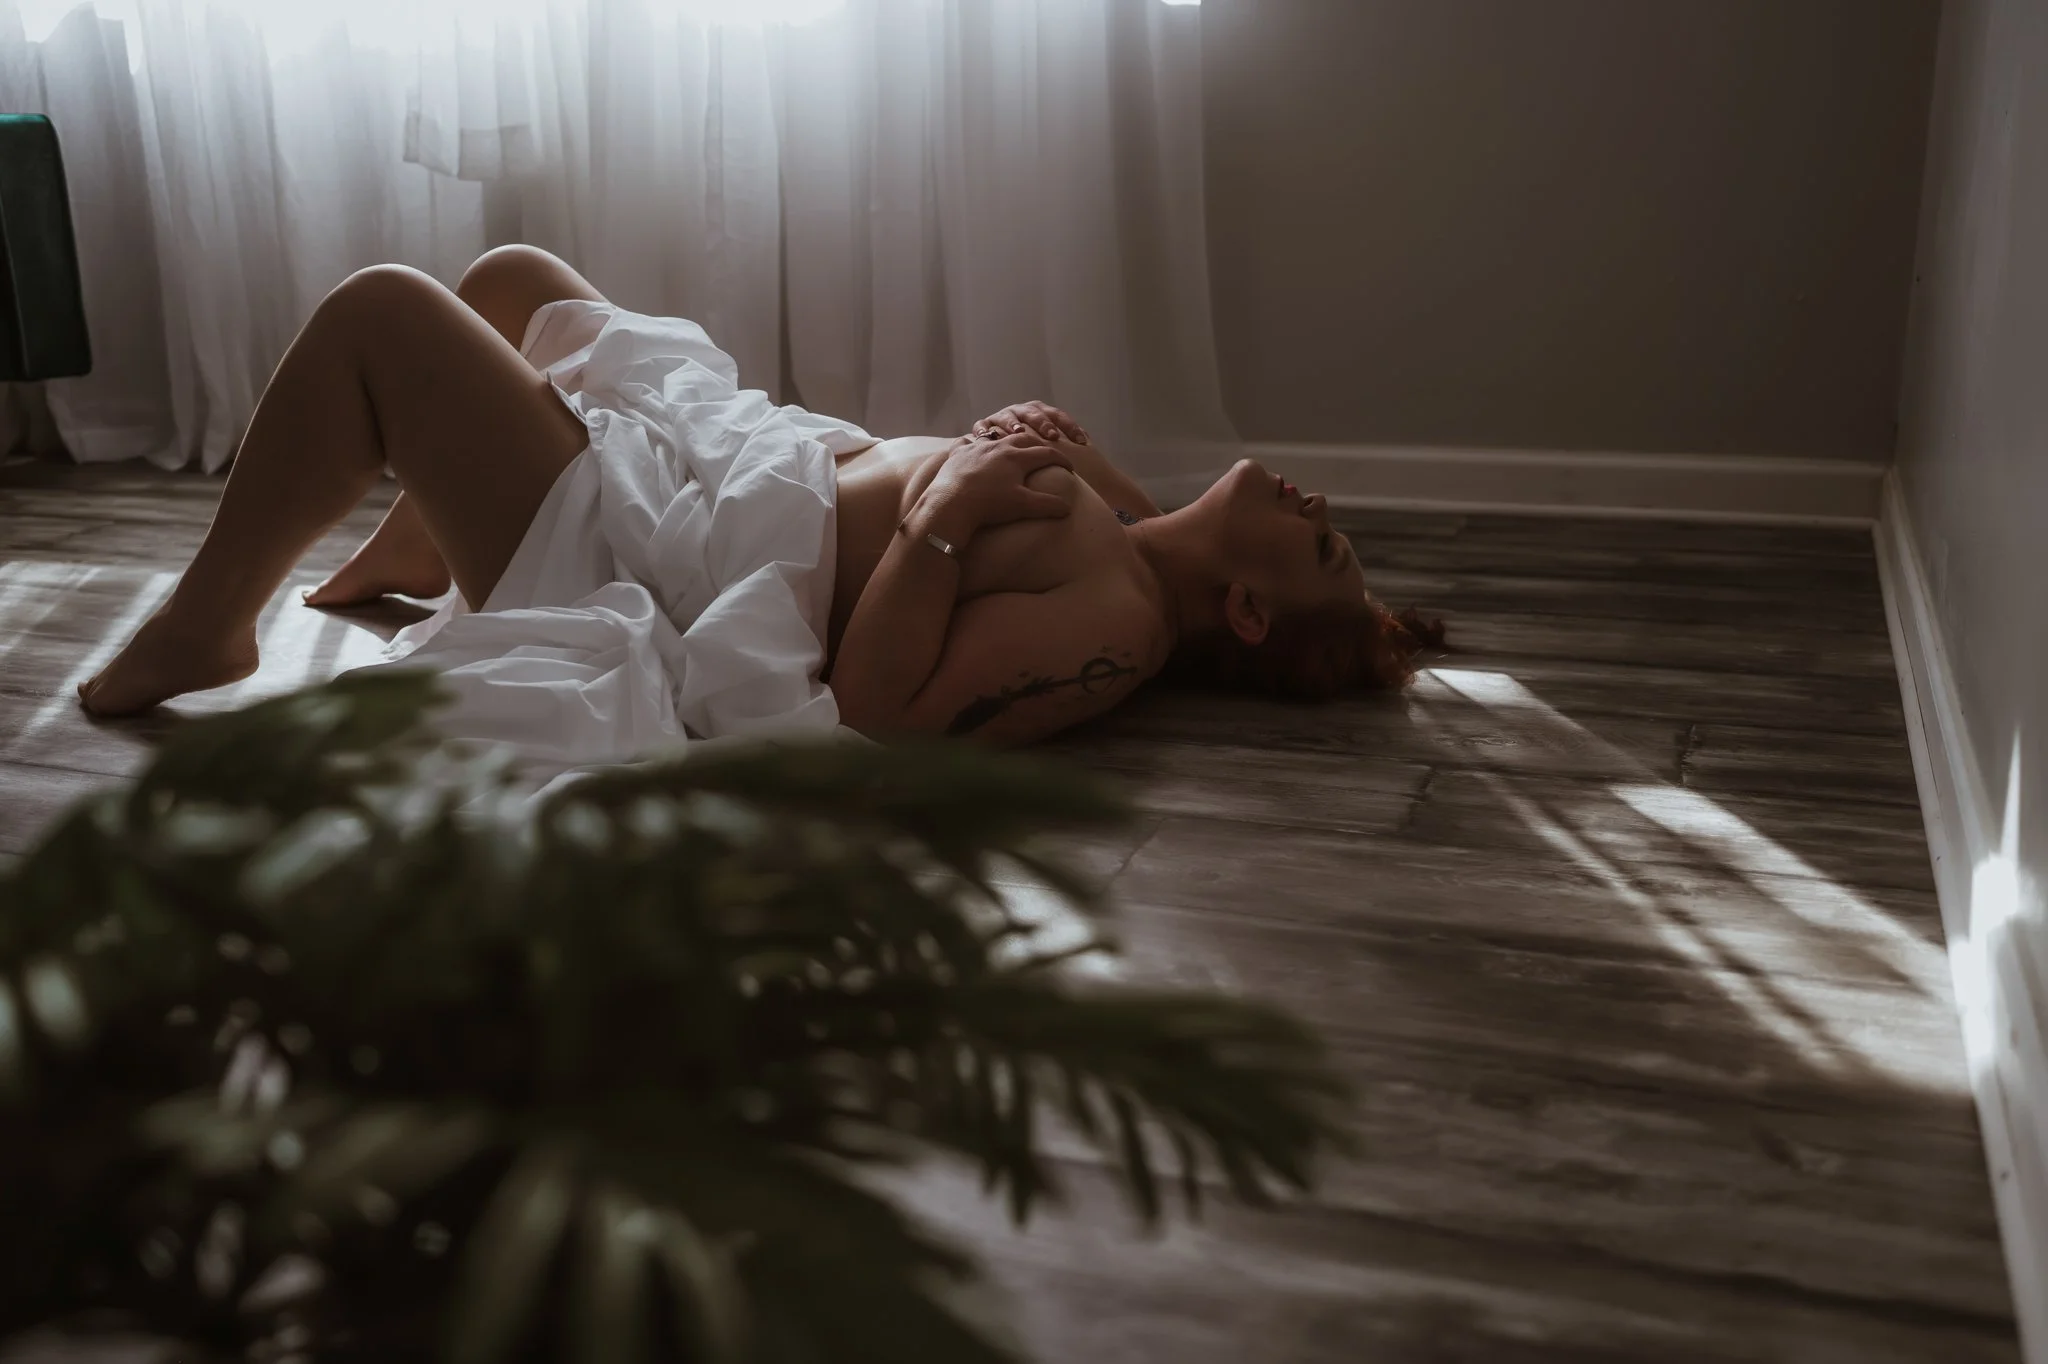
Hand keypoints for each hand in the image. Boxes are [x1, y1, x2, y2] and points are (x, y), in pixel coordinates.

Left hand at [911, 431, 1072, 542]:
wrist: (951, 503)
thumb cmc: (989, 504)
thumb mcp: (1022, 506)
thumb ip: (1047, 504)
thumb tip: (1067, 507)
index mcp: (1017, 457)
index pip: (1046, 453)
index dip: (1061, 459)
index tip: (1070, 467)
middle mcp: (999, 446)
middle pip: (1024, 439)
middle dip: (1038, 445)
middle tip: (1045, 454)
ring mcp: (976, 447)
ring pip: (997, 437)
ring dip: (1008, 440)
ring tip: (1013, 447)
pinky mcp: (958, 453)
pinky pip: (967, 442)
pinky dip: (974, 443)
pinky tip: (974, 447)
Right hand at [972, 400, 1087, 445]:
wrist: (993, 453)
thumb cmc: (1024, 449)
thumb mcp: (1045, 443)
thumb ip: (1064, 442)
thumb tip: (1089, 446)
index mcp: (1040, 414)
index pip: (1058, 416)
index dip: (1070, 427)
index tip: (1081, 442)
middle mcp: (1021, 412)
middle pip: (1034, 412)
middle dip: (1043, 423)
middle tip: (1052, 436)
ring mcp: (1000, 418)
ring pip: (1008, 416)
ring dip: (1013, 422)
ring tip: (1019, 431)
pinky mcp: (983, 427)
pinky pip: (982, 426)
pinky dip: (985, 430)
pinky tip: (990, 437)